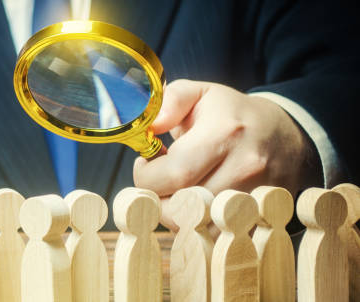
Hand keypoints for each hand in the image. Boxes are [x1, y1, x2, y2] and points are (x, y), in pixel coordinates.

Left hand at [133, 79, 321, 231]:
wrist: (285, 133)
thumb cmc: (232, 114)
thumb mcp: (201, 93)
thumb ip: (170, 101)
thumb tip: (152, 125)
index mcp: (224, 134)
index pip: (174, 174)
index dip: (147, 176)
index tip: (145, 165)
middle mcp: (244, 168)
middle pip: (183, 207)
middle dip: (157, 198)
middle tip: (157, 182)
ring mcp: (256, 195)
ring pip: (198, 228)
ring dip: (176, 216)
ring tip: (176, 193)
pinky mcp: (262, 215)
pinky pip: (218, 236)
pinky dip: (199, 227)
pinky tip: (195, 206)